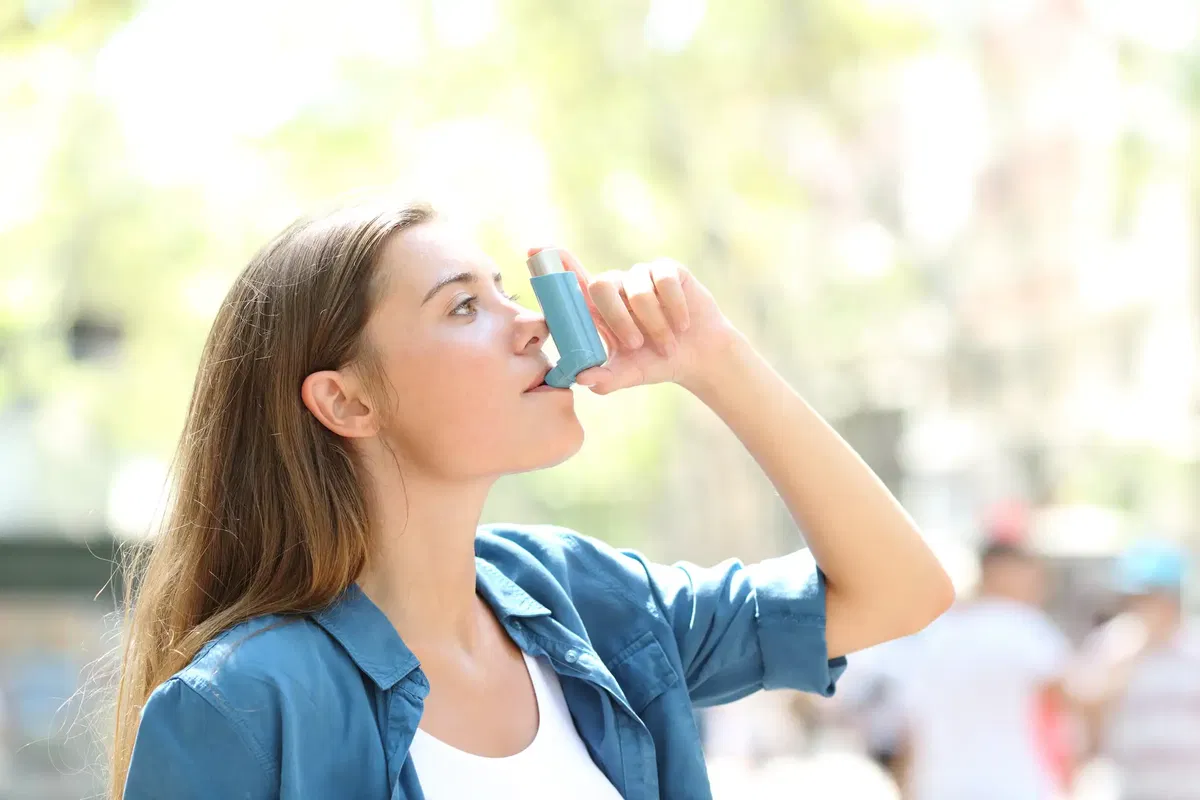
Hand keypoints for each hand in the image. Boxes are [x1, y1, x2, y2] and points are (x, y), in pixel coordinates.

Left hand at [532, 248, 735, 394]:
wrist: (699, 355)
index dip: (551, 262)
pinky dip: (673, 308)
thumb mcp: (628, 375)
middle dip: (618, 318)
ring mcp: (641, 275)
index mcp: (598, 308)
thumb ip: (604, 378)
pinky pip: (663, 282)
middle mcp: (615, 286)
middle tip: (635, 344)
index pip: (570, 280)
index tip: (533, 249)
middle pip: (601, 285)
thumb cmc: (656, 362)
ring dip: (653, 323)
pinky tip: (682, 324)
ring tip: (667, 344)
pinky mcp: (667, 270)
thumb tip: (581, 379)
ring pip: (636, 290)